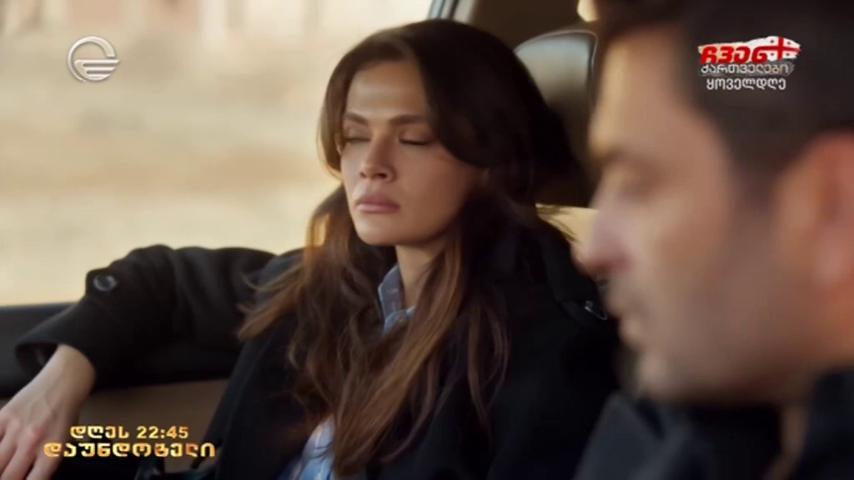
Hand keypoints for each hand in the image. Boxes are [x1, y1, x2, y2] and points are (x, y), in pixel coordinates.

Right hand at [0, 345, 95, 479]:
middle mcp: (33, 443)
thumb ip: (45, 464)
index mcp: (52, 452)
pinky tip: (0, 450)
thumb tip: (28, 476)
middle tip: (10, 474)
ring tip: (4, 465)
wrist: (64, 383)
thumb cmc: (65, 415)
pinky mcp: (3, 416)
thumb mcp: (64, 443)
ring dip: (0, 466)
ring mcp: (16, 429)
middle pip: (8, 477)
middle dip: (7, 479)